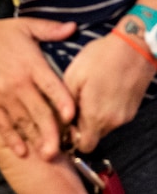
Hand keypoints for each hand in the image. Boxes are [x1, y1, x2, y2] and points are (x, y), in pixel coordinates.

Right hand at [0, 14, 75, 159]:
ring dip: (35, 139)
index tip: (73, 116)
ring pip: (23, 122)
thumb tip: (74, 27)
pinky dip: (11, 138)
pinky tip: (21, 151)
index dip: (63, 101)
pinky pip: (2, 124)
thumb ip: (50, 29)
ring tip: (48, 156)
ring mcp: (2, 95)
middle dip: (51, 133)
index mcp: (30, 65)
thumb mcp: (23, 26)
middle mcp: (18, 83)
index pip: (51, 86)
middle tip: (61, 149)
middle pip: (38, 111)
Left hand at [64, 30, 152, 152]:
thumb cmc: (100, 58)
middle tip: (70, 106)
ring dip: (91, 118)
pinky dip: (103, 111)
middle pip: (92, 136)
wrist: (134, 48)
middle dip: (80, 127)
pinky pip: (113, 118)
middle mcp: (113, 122)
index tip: (62, 124)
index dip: (71, 139)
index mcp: (96, 116)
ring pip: (103, 127)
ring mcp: (125, 116)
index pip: (83, 146)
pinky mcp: (131, 109)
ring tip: (83, 96)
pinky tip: (96, 92)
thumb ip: (65, 102)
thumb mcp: (72, 76)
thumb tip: (60, 119)